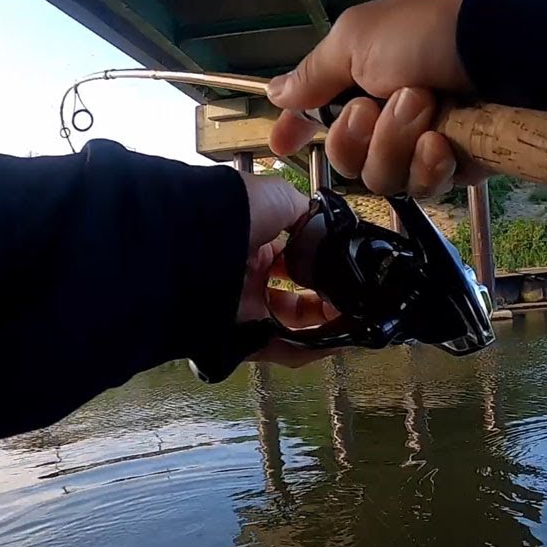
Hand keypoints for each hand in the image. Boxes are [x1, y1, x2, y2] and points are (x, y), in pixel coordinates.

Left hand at [238, 173, 336, 367]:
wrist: (195, 240)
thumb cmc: (232, 211)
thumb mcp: (277, 197)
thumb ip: (304, 212)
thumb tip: (325, 225)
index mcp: (252, 244)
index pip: (292, 262)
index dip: (320, 269)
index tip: (344, 273)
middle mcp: (246, 278)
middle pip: (293, 298)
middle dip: (325, 301)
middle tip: (350, 301)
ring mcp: (241, 309)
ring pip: (290, 326)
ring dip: (323, 326)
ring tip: (350, 321)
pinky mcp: (239, 337)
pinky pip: (278, 349)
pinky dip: (309, 349)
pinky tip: (335, 340)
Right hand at [266, 0, 484, 197]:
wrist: (500, 54)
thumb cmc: (426, 36)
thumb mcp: (357, 39)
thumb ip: (315, 73)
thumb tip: (276, 93)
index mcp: (363, 82)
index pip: (320, 117)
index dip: (298, 133)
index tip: (280, 145)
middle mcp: (390, 119)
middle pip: (349, 161)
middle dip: (359, 135)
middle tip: (377, 105)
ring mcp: (423, 147)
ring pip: (383, 179)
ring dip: (396, 143)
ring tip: (424, 106)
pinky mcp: (456, 168)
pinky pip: (424, 186)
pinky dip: (429, 163)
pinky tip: (442, 142)